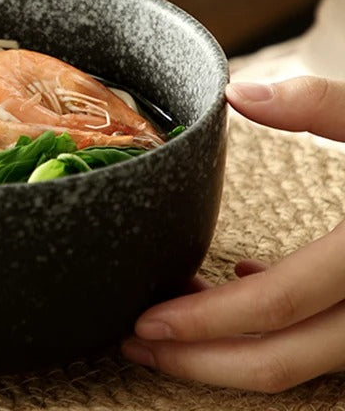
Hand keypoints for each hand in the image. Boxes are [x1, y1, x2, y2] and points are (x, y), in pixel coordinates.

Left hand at [121, 76, 344, 391]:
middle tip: (136, 344)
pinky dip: (272, 331)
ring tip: (169, 328)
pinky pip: (324, 347)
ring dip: (227, 353)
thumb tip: (239, 92)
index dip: (203, 322)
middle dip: (199, 362)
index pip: (276, 307)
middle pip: (280, 362)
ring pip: (300, 365)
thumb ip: (321, 105)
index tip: (145, 320)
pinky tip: (237, 289)